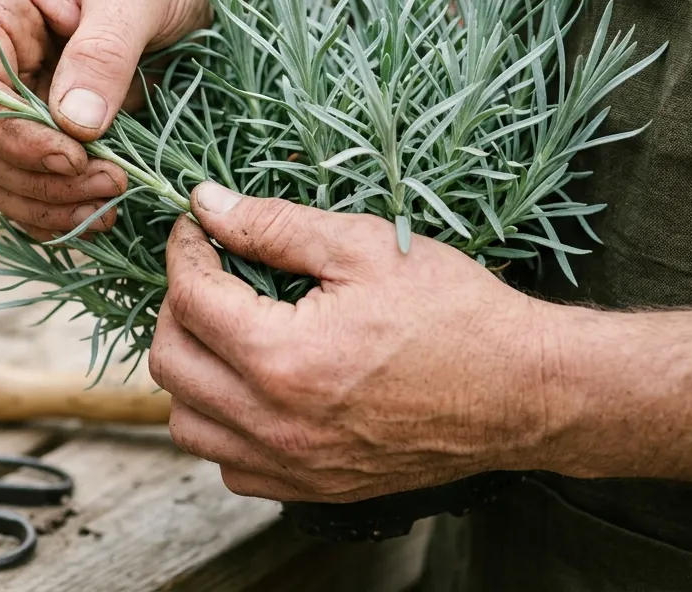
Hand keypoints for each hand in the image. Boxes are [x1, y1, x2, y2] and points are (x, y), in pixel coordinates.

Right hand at [0, 0, 223, 240]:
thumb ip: (103, 54)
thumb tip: (73, 127)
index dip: (14, 137)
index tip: (75, 159)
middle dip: (36, 178)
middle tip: (110, 187)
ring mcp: (24, 91)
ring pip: (0, 172)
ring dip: (46, 202)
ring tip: (108, 209)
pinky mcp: (55, 120)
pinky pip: (35, 178)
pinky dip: (59, 206)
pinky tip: (101, 213)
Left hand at [148, 182, 565, 502]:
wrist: (521, 391)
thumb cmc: (454, 312)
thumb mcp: (363, 247)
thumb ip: (273, 225)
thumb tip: (207, 204)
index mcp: (283, 358)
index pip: (190, 298)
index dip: (184, 251)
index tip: (197, 229)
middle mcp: (275, 423)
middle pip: (170, 362)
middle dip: (175, 306)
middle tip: (207, 273)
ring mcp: (292, 465)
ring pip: (187, 423)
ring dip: (188, 369)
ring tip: (222, 329)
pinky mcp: (311, 487)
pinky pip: (229, 464)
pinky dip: (221, 424)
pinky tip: (250, 386)